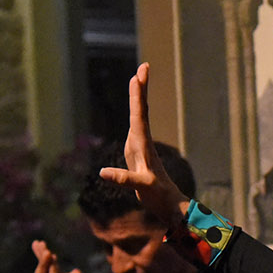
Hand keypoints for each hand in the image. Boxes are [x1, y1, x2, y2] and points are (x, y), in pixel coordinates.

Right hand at [98, 63, 188, 225]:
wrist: (170, 205)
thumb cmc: (159, 196)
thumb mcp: (142, 187)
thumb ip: (125, 179)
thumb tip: (103, 172)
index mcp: (143, 145)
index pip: (140, 115)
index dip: (138, 96)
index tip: (139, 75)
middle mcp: (142, 142)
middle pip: (141, 111)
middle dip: (141, 90)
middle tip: (144, 67)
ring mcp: (140, 147)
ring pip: (139, 117)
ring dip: (138, 98)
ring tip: (138, 80)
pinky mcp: (137, 154)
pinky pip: (135, 128)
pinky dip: (134, 114)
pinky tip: (134, 106)